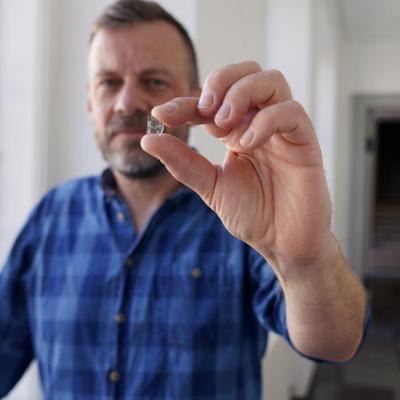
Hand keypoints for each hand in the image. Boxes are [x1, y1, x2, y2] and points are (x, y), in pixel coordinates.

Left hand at [141, 61, 333, 276]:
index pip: (212, 102)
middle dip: (221, 81)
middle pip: (247, 72)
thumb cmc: (253, 214)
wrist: (283, 243)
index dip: (185, 102)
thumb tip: (148, 139)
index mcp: (237, 131)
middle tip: (204, 110)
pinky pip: (290, 112)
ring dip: (241, 93)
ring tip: (223, 124)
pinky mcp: (305, 142)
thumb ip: (183, 162)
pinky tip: (246, 144)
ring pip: (271, 82)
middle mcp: (260, 123)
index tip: (161, 114)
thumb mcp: (210, 186)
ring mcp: (284, 130)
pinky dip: (265, 121)